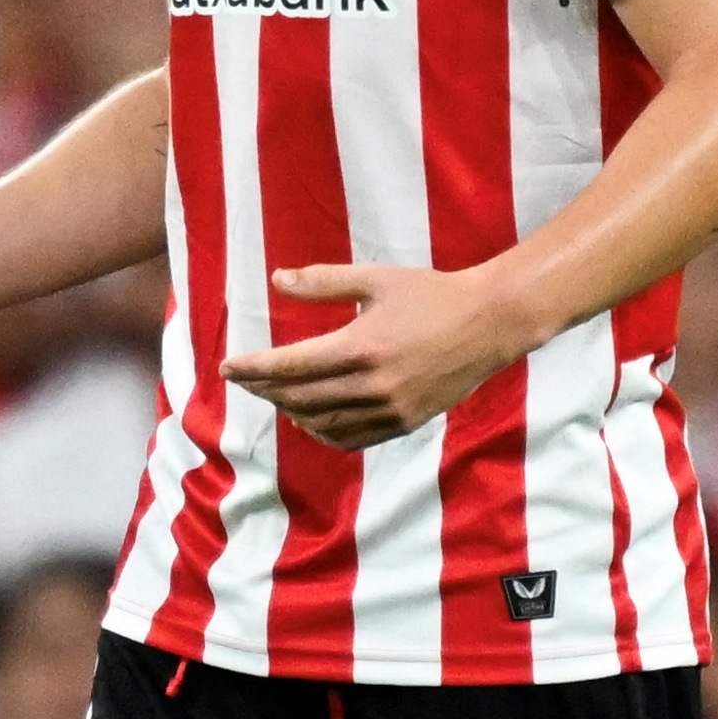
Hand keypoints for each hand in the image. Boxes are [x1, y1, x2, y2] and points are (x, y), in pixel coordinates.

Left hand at [219, 262, 531, 447]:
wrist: (489, 324)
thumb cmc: (431, 294)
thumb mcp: (376, 279)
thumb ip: (324, 282)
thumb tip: (277, 280)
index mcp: (361, 347)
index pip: (290, 366)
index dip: (253, 369)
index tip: (228, 367)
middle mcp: (373, 385)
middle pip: (300, 398)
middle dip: (265, 390)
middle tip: (246, 380)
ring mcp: (390, 410)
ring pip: (322, 424)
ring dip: (291, 413)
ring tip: (275, 397)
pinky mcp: (405, 423)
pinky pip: (352, 439)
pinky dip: (323, 433)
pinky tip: (310, 420)